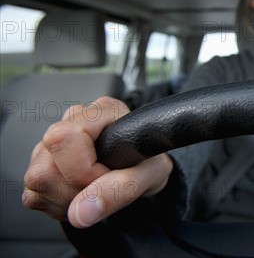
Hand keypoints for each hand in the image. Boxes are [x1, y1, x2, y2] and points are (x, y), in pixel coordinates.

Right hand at [23, 97, 172, 227]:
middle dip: (76, 190)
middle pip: (45, 167)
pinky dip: (60, 205)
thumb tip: (80, 212)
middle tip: (103, 185)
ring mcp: (51, 142)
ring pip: (37, 182)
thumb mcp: (150, 175)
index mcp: (102, 111)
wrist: (144, 170)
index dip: (83, 170)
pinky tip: (81, 193)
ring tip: (95, 188)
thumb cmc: (148, 163)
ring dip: (69, 199)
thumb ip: (122, 188)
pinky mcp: (39, 165)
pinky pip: (34, 195)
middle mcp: (72, 121)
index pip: (64, 138)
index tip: (107, 176)